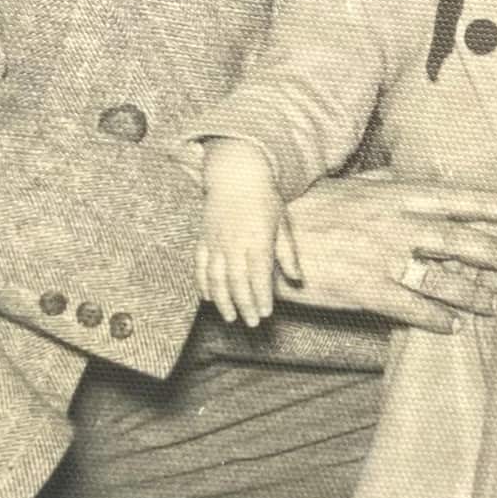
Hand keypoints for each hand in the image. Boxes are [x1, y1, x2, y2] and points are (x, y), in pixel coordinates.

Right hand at [195, 140, 300, 328]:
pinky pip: (200, 266)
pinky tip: (209, 298)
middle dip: (245, 305)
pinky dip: (203, 284)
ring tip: (230, 317)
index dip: (262, 297)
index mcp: (257, 240)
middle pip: (237, 282)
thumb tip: (297, 279)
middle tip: (252, 323)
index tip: (267, 313)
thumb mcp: (282, 222)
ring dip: (223, 301)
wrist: (236, 174)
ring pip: (216, 278)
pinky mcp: (203, 239)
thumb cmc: (264, 198)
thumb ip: (287, 253)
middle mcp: (234, 243)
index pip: (259, 275)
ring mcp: (216, 242)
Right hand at [279, 175, 496, 333]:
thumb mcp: (345, 185)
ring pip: (440, 279)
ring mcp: (380, 259)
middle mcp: (393, 225)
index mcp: (391, 195)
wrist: (265, 243)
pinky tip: (452, 326)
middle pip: (457, 239)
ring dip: (473, 294)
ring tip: (495, 304)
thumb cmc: (306, 210)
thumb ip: (380, 179)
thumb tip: (402, 172)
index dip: (488, 207)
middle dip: (493, 254)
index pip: (451, 198)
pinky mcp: (365, 290)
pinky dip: (435, 319)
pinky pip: (410, 308)